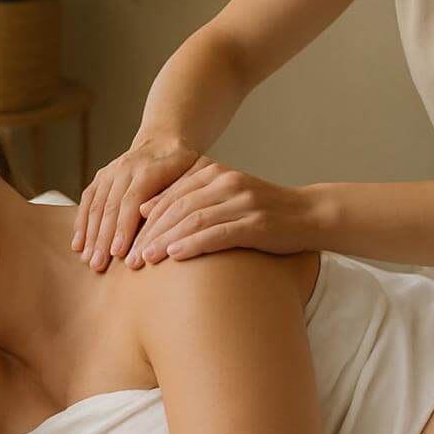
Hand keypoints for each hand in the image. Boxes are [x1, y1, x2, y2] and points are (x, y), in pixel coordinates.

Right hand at [74, 134, 201, 272]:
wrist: (164, 140)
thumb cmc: (183, 166)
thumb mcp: (189, 177)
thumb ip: (176, 199)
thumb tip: (168, 230)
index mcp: (148, 169)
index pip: (131, 201)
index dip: (124, 228)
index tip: (118, 253)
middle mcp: (125, 168)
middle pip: (110, 207)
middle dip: (102, 239)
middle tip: (98, 266)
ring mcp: (110, 172)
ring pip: (95, 205)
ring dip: (90, 235)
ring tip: (88, 261)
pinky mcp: (101, 177)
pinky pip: (87, 200)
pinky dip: (81, 223)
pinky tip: (78, 245)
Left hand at [127, 159, 315, 265]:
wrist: (308, 215)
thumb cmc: (260, 212)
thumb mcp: (223, 197)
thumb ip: (189, 199)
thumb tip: (144, 209)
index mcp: (213, 172)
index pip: (168, 195)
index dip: (144, 220)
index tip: (125, 242)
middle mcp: (225, 181)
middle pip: (175, 208)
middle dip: (148, 234)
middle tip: (128, 259)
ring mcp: (241, 201)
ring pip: (191, 220)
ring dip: (163, 241)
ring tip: (143, 261)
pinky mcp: (255, 222)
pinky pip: (217, 233)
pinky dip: (192, 244)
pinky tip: (175, 256)